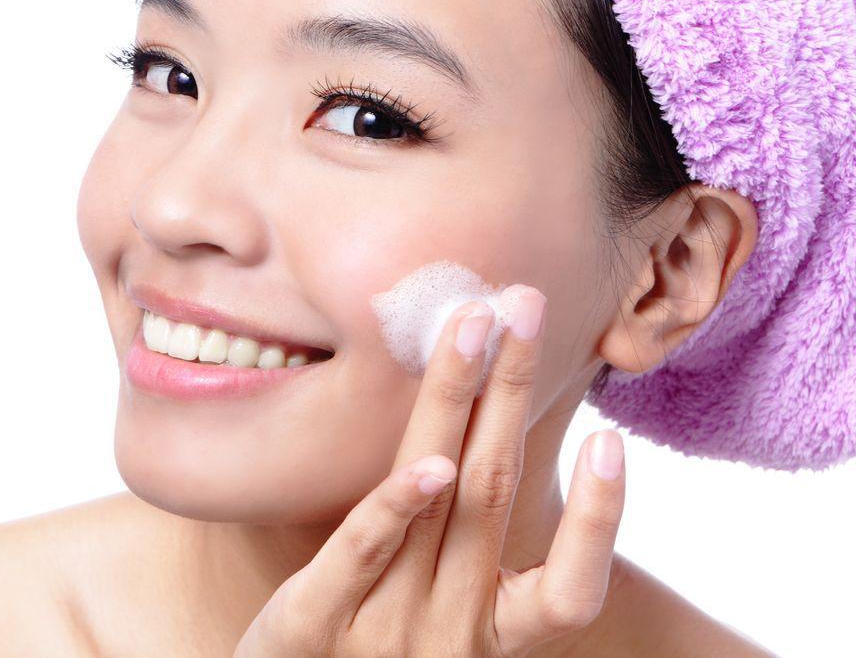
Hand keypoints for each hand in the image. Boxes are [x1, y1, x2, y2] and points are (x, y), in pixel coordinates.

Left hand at [233, 286, 625, 656]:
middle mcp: (449, 633)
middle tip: (528, 302)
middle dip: (513, 390)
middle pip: (496, 498)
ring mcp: (384, 630)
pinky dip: (397, 504)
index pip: (570, 594)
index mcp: (489, 631)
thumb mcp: (433, 603)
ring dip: (462, 402)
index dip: (596, 521)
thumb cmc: (372, 640)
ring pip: (442, 505)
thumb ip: (464, 539)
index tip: (612, 440)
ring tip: (476, 326)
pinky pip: (362, 555)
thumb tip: (492, 426)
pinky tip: (428, 460)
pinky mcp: (314, 625)